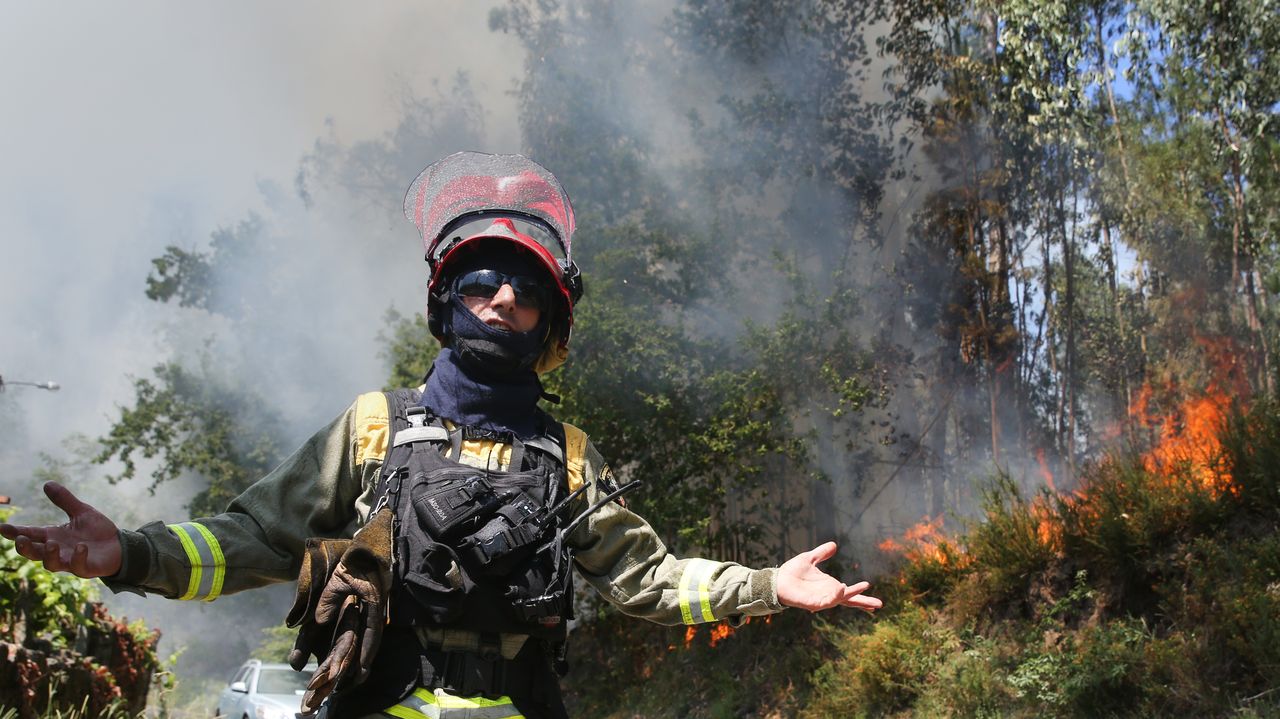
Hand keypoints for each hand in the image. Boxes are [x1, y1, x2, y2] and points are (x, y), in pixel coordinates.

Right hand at [0, 481, 121, 577]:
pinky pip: (78, 567)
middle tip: (20, 539)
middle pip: (34, 552)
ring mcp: (70, 561)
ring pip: (51, 564)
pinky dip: (77, 558)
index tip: (2, 527)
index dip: (15, 532)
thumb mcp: (81, 512)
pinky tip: (81, 547)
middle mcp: (57, 550)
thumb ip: (64, 500)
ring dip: (49, 555)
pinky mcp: (86, 568)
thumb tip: (46, 483)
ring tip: (52, 543)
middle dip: (24, 548)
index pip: (30, 534)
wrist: (119, 546)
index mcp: (53, 536)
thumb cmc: (97, 531)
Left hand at [777, 541, 881, 612]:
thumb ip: (822, 553)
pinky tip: (841, 588)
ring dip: (851, 594)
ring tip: (863, 587)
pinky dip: (834, 596)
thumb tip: (834, 545)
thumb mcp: (810, 558)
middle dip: (863, 602)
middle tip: (879, 604)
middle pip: (849, 600)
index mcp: (829, 586)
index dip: (860, 593)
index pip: (848, 592)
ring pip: (839, 599)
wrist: (777, 580)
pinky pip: (825, 601)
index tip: (873, 591)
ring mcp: (820, 599)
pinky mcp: (811, 603)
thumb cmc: (792, 572)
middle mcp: (827, 594)